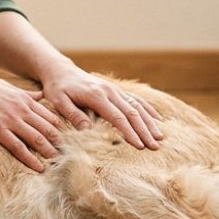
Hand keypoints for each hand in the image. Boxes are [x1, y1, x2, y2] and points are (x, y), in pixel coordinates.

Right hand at [0, 72, 66, 171]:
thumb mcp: (9, 86)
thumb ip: (27, 93)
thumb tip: (41, 95)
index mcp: (26, 100)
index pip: (51, 116)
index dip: (61, 129)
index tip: (69, 139)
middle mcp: (22, 110)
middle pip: (48, 129)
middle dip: (60, 142)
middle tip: (69, 154)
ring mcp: (10, 120)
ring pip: (36, 139)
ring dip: (48, 152)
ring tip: (56, 162)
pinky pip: (18, 147)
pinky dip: (30, 159)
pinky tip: (38, 167)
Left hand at [38, 66, 163, 150]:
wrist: (61, 71)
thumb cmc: (58, 88)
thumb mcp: (59, 101)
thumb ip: (74, 115)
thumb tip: (88, 131)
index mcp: (96, 95)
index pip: (117, 117)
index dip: (129, 132)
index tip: (139, 146)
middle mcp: (110, 91)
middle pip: (132, 113)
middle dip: (144, 131)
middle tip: (155, 147)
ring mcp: (115, 90)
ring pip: (137, 106)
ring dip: (149, 122)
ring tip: (160, 137)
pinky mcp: (117, 91)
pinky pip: (136, 100)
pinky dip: (148, 110)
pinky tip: (158, 120)